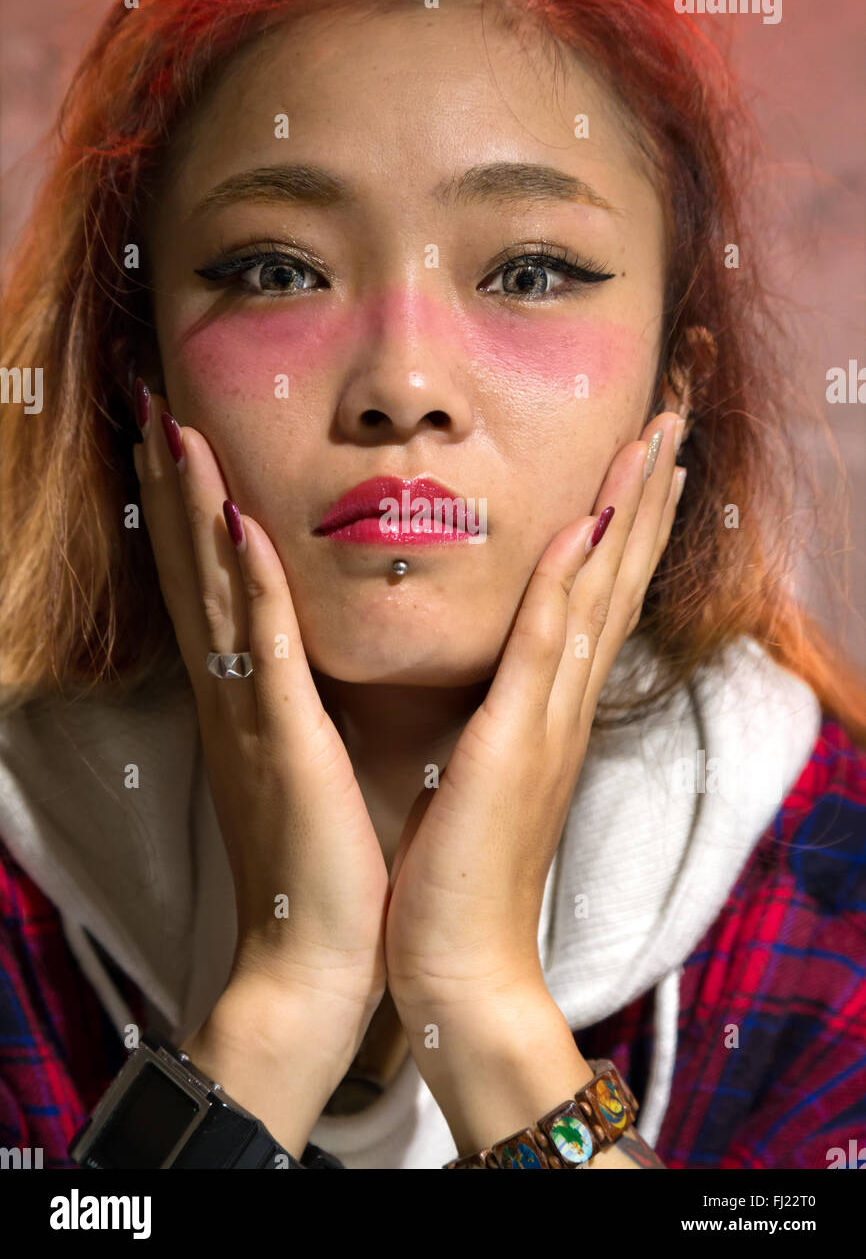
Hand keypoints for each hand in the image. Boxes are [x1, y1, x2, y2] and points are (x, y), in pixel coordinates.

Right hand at [132, 385, 389, 1047]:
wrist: (317, 959)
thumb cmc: (324, 864)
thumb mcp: (306, 763)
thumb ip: (296, 702)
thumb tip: (306, 654)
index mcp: (246, 699)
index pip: (211, 586)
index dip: (187, 511)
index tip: (180, 441)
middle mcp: (233, 695)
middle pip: (194, 569)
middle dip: (172, 486)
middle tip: (155, 406)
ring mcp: (251, 714)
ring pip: (216, 590)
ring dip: (193, 507)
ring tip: (176, 432)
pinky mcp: (284, 741)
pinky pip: (263, 649)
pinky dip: (250, 585)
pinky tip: (237, 525)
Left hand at [384, 411, 685, 1021]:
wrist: (460, 965)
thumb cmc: (458, 874)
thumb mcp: (478, 774)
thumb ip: (499, 717)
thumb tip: (497, 676)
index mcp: (551, 710)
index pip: (597, 597)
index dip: (623, 524)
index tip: (640, 459)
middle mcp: (564, 705)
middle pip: (617, 579)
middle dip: (644, 495)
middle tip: (670, 420)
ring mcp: (547, 721)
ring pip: (596, 595)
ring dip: (626, 513)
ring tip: (653, 442)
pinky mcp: (511, 743)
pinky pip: (543, 646)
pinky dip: (566, 583)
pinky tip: (583, 526)